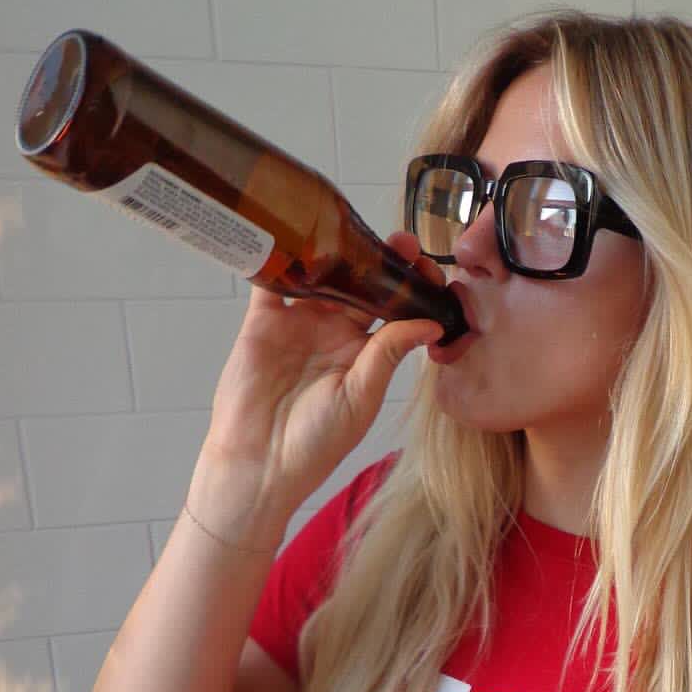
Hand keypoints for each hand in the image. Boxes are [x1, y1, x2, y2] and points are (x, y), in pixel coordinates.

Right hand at [204, 230, 447, 512]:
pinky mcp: (262, 322)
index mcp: (365, 352)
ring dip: (336, 250)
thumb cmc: (316, 443)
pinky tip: (294, 234)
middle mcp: (334, 333)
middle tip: (403, 241)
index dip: (412, 287)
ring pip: (320, 275)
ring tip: (356, 229)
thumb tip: (431, 322)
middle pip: (362, 284)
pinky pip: (272, 282)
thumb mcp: (361, 398)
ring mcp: (298, 324)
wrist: (260, 462)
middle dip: (382, 260)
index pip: (395, 309)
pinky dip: (279, 257)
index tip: (428, 268)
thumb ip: (388, 354)